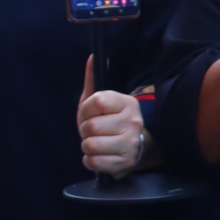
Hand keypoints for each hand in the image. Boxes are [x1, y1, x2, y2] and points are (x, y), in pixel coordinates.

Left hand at [77, 58, 144, 177]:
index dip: (86, 110)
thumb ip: (94, 79)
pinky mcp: (125, 163)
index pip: (96, 101)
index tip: (93, 113)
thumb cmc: (109, 122)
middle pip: (90, 126)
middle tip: (96, 131)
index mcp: (127, 103)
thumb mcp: (101, 100)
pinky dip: (90, 160)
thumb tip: (91, 56)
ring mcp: (131, 143)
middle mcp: (133, 122)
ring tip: (98, 144)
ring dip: (87, 146)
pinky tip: (100, 155)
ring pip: (90, 145)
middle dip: (86, 131)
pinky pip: (93, 161)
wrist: (132, 149)